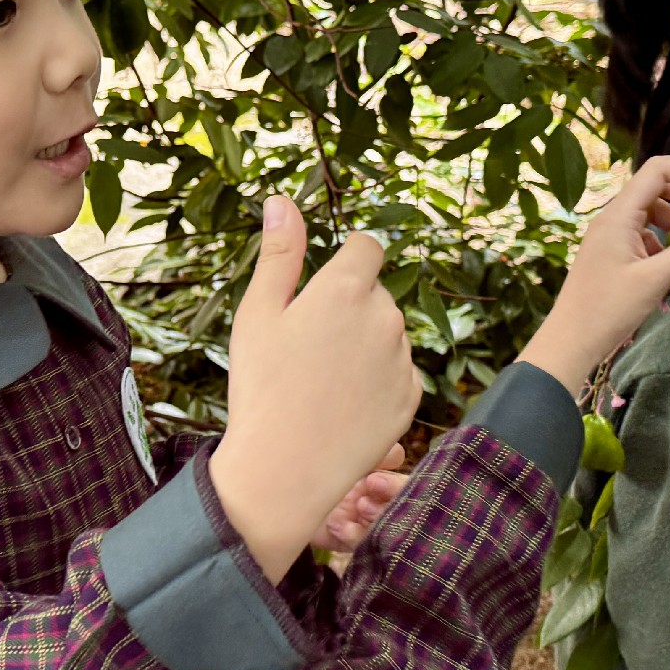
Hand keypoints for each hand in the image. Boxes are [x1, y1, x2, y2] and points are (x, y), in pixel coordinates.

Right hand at [210, 197, 420, 582]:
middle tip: (306, 351)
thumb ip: (279, 253)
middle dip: (349, 310)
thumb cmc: (261, 387)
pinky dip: (377, 383)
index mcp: (347, 288)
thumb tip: (281, 200)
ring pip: (387, 335)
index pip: (367, 248)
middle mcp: (386, 316)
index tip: (320, 292)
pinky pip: (398, 374)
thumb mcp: (258, 314)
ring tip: (323, 383)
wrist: (285, 469)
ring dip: (364, 346)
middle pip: (374, 294)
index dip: (344, 262)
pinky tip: (343, 405)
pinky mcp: (411, 397)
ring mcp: (403, 359)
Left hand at [518, 155, 669, 394]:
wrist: (571, 341)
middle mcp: (612, 218)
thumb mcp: (655, 280)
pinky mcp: (612, 254)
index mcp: (618, 215)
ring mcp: (610, 236)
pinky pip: (643, 234)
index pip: (657, 170)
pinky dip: (664, 240)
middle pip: (656, 188)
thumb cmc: (608, 310)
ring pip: (651, 212)